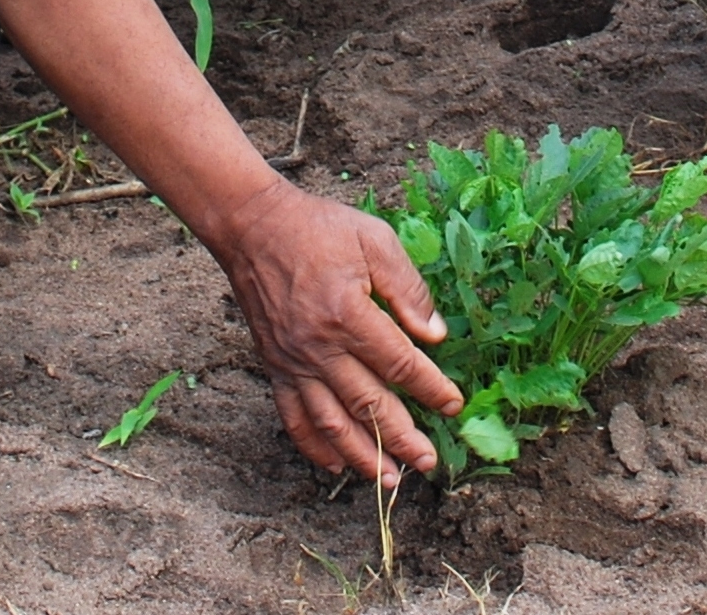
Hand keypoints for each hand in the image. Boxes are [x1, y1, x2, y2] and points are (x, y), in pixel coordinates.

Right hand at [209, 179, 460, 485]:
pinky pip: (294, 417)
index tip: (453, 404)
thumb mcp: (373, 240)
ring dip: (364, 455)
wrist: (253, 228)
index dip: (430, 388)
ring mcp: (293, 362)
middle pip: (368, 405)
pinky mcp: (274, 367)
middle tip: (429, 461)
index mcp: (348, 314)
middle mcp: (319, 347)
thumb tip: (436, 334)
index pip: (399, 364)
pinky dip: (315, 446)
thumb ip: (407, 288)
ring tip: (390, 478)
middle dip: (403, 438)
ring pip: (332, 422)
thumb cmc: (318, 229)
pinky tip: (336, 464)